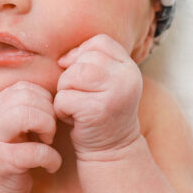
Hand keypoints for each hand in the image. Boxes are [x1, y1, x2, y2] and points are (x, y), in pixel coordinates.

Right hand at [0, 81, 61, 192]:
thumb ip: (28, 108)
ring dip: (47, 127)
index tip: (48, 120)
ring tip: (48, 142)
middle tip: (50, 133)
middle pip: (26, 97)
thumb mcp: (15, 126)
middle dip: (48, 113)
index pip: (24, 88)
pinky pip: (35, 152)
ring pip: (25, 116)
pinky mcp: (3, 162)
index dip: (44, 100)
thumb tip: (59, 96)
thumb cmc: (12, 155)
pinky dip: (51, 158)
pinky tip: (50, 166)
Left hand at [54, 34, 143, 158]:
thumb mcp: (105, 82)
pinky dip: (62, 110)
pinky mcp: (98, 110)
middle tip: (80, 97)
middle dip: (71, 77)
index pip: (100, 42)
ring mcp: (115, 93)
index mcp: (129, 67)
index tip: (78, 75)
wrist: (112, 150)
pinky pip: (64, 98)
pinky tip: (75, 120)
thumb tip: (62, 58)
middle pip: (83, 59)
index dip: (82, 53)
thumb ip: (93, 62)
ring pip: (71, 76)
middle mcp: (127, 77)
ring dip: (65, 92)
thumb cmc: (101, 111)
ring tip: (77, 107)